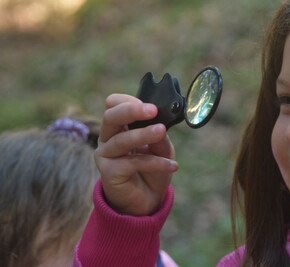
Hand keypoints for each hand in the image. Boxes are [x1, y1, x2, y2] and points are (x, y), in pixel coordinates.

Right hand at [95, 93, 177, 215]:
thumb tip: (160, 125)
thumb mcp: (162, 148)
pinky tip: (172, 165)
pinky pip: (133, 163)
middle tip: (152, 110)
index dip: (128, 101)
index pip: (114, 104)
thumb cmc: (152, 168)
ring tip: (161, 132)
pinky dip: (155, 163)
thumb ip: (159, 136)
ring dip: (143, 135)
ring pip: (121, 140)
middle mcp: (108, 137)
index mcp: (120, 125)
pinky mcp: (109, 172)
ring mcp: (106, 154)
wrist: (147, 199)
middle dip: (132, 111)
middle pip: (111, 117)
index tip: (149, 103)